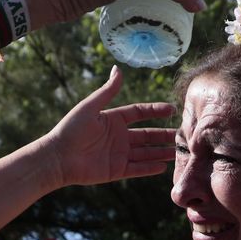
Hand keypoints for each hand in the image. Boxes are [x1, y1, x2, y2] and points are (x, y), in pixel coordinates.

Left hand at [39, 67, 174, 187]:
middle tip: (182, 134)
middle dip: (164, 135)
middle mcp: (119, 137)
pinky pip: (137, 169)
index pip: (139, 112)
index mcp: (113, 119)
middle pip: (147, 134)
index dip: (155, 110)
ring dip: (162, 152)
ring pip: (146, 153)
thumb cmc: (71, 129)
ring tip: (179, 152)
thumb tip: (118, 69)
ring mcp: (119, 154)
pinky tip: (163, 167)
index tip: (172, 109)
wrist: (58, 158)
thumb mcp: (90, 107)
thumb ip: (107, 90)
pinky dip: (150, 168)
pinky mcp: (116, 170)